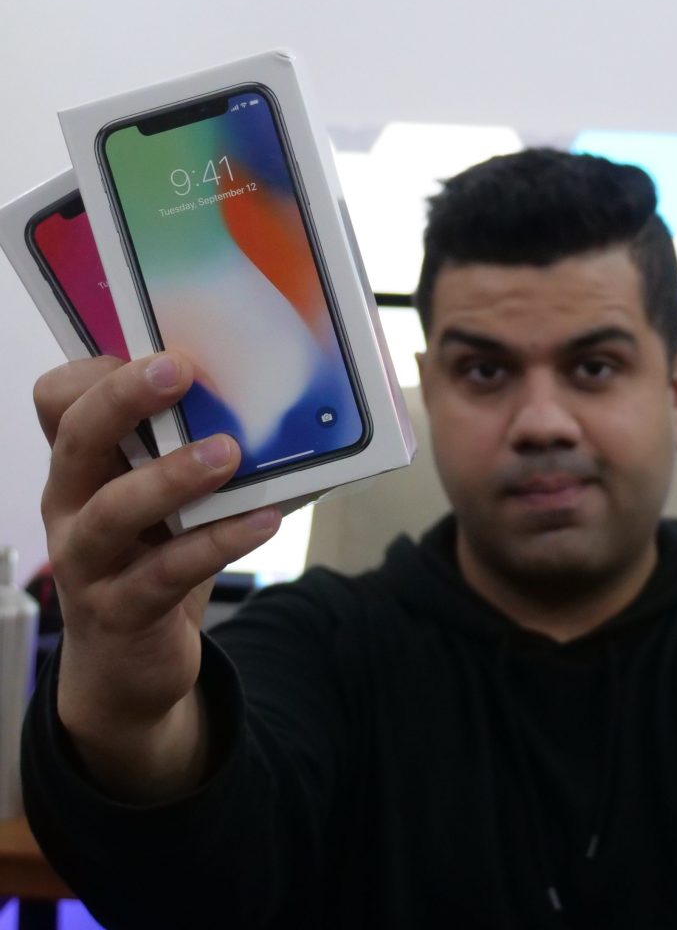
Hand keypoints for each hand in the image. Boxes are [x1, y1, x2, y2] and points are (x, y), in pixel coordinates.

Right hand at [35, 352, 280, 743]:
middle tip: (179, 371)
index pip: (58, 402)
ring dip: (172, 476)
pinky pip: (166, 572)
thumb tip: (281, 403)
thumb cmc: (152, 557)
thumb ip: (194, 450)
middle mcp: (72, 505)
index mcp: (82, 466)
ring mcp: (88, 561)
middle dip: (124, 399)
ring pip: (114, 510)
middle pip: (77, 440)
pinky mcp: (121, 610)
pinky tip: (262, 521)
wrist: (127, 663)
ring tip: (228, 453)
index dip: (96, 372)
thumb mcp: (165, 498)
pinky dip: (217, 542)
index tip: (158, 351)